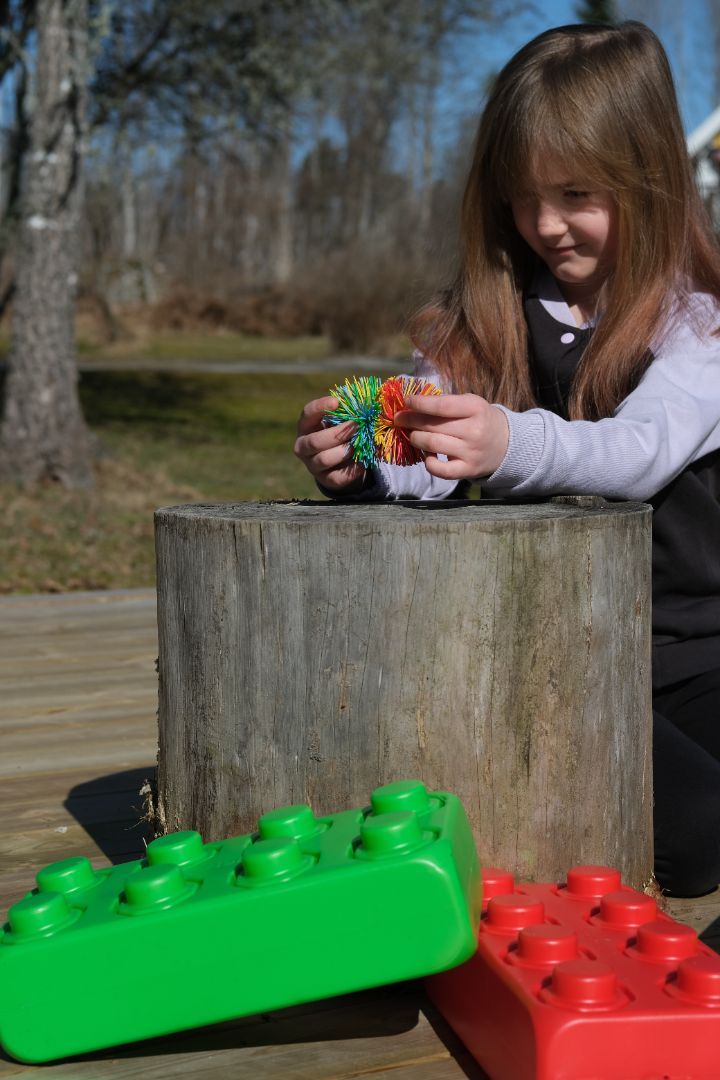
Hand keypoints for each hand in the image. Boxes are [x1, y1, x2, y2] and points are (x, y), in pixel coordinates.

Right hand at [294, 396, 366, 492]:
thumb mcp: (340, 420)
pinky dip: (352, 469)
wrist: (341, 461)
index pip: (307, 414)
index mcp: (305, 426)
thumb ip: (347, 411)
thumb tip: (365, 402)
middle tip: (357, 426)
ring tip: (360, 444)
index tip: (336, 402)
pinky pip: (337, 477)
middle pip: (315, 441)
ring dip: (345, 451)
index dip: (320, 407)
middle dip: (338, 433)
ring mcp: (312, 464)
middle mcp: (303, 446)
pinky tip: (363, 461)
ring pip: (324, 459)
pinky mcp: (325, 480)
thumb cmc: (340, 432)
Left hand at [394, 393, 508, 479]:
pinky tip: (427, 454)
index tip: (407, 401)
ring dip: (415, 438)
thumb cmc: (480, 419)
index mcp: (476, 408)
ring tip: (412, 434)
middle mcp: (474, 431)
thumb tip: (412, 405)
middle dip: (411, 420)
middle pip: (433, 425)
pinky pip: (440, 470)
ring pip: (432, 444)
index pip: (442, 405)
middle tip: (400, 418)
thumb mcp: (471, 403)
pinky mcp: (467, 470)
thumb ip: (446, 402)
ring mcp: (471, 452)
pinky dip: (428, 462)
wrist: (505, 444)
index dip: (420, 403)